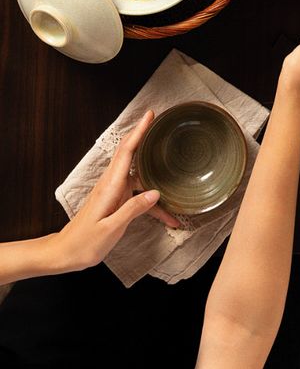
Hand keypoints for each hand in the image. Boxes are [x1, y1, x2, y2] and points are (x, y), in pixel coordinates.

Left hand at [53, 109, 179, 272]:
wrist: (64, 253)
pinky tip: (165, 213)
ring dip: (150, 162)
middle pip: (129, 152)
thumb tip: (155, 193)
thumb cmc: (85, 243)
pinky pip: (135, 190)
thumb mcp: (111, 229)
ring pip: (135, 170)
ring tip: (165, 153)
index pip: (126, 152)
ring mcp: (112, 191)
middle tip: (159, 120)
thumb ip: (132, 210)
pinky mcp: (114, 200)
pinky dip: (150, 196)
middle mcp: (111, 184)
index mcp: (110, 187)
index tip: (150, 115)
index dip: (139, 131)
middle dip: (143, 134)